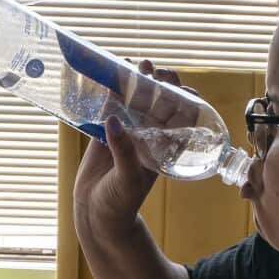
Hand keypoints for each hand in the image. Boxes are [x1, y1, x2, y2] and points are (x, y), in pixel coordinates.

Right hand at [73, 60, 198, 232]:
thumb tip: (114, 119)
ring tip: (132, 63)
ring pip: (134, 101)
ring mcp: (127, 133)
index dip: (183, 98)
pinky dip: (109, 91)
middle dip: (158, 83)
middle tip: (152, 69)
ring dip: (134, 82)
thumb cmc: (120, 202)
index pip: (181, 117)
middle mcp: (149, 137)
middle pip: (159, 102)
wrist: (95, 214)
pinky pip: (109, 107)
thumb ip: (123, 151)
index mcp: (164, 147)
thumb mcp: (128, 179)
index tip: (176, 86)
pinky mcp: (104, 133)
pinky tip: (107, 74)